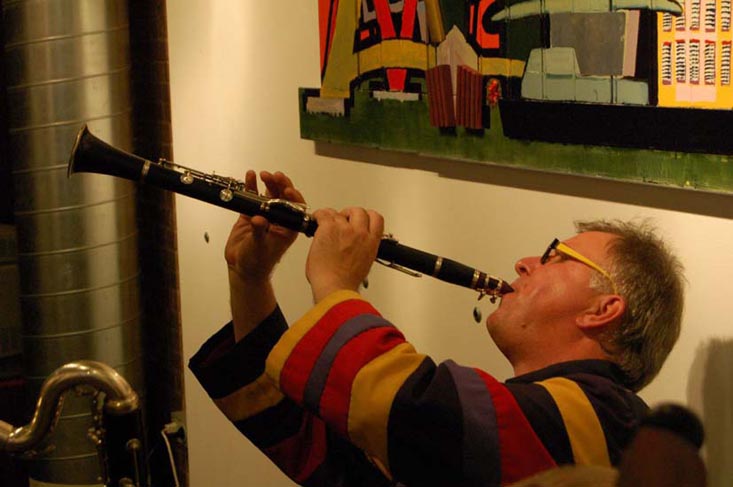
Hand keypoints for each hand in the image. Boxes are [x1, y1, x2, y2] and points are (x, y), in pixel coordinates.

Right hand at [225, 170, 304, 284]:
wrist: (243, 269)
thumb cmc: (258, 263)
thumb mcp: (260, 247)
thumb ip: (259, 232)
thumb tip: (259, 219)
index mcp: (289, 227)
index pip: (295, 208)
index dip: (293, 197)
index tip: (287, 189)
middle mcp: (279, 219)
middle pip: (283, 197)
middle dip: (280, 185)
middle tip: (275, 176)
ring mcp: (266, 215)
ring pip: (270, 194)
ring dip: (268, 183)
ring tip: (263, 174)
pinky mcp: (251, 214)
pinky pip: (253, 197)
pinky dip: (252, 187)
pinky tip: (250, 177)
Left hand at [306, 207, 383, 302]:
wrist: (335, 287)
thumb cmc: (345, 282)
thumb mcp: (364, 264)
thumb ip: (361, 250)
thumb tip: (354, 247)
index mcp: (371, 242)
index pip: (376, 218)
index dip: (368, 216)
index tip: (360, 219)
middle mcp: (360, 233)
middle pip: (359, 211)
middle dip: (349, 214)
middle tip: (342, 221)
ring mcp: (345, 229)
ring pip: (340, 212)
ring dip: (333, 217)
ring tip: (326, 223)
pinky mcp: (329, 228)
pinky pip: (323, 214)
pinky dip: (318, 216)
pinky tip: (316, 221)